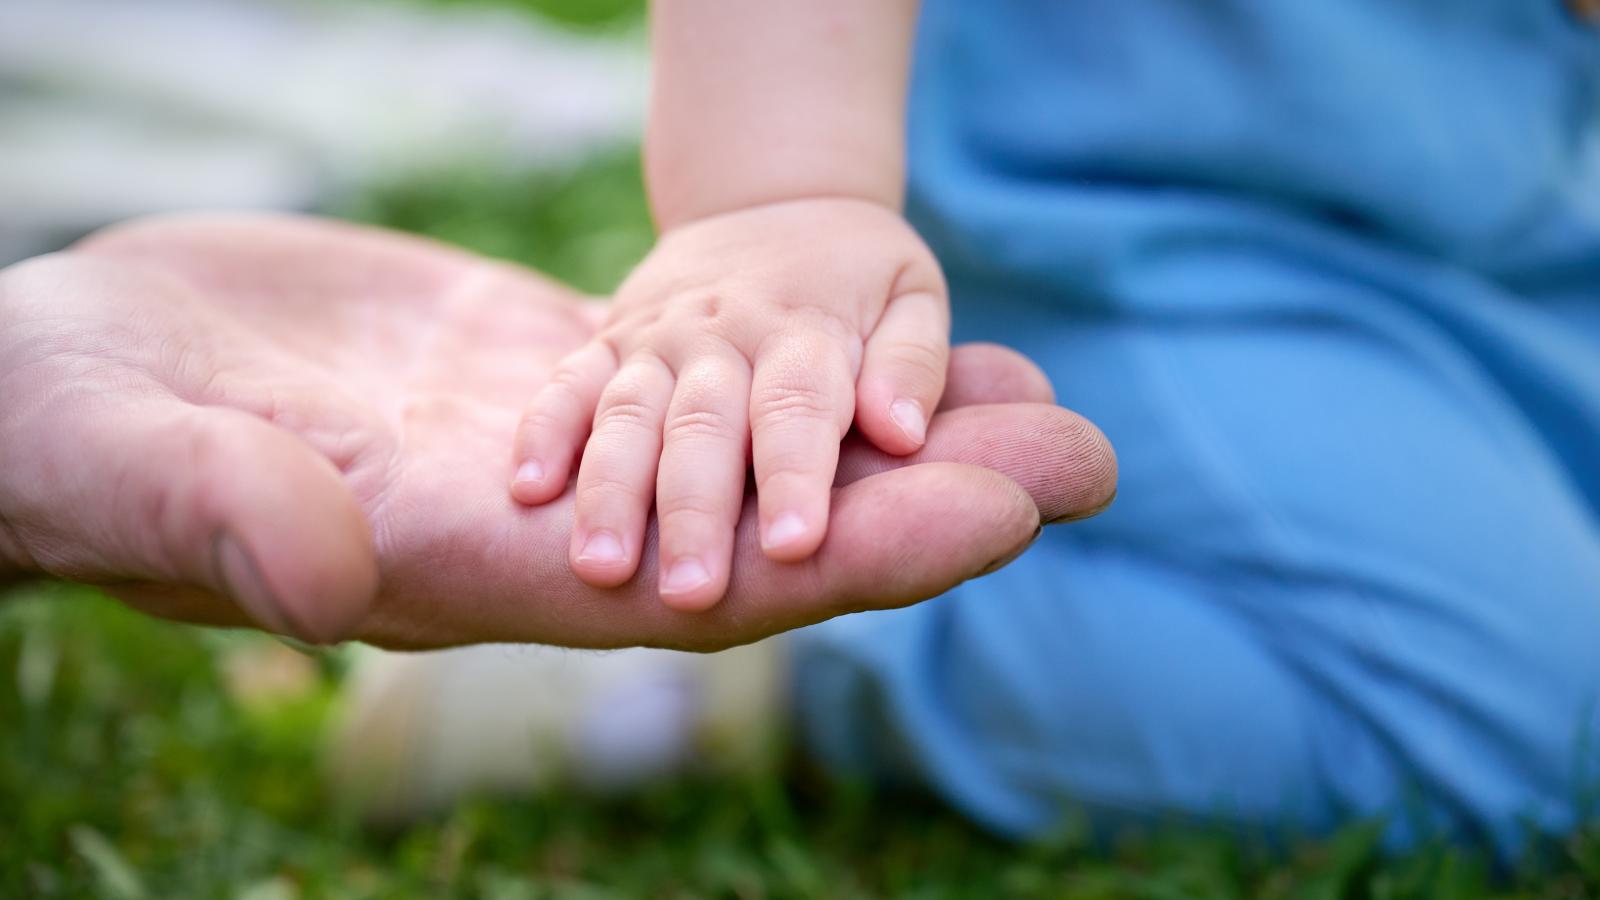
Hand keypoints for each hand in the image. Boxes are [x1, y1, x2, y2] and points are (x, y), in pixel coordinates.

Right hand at [0, 214, 1114, 650]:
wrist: (64, 376)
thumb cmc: (63, 434)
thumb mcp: (126, 465)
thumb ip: (227, 520)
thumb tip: (333, 569)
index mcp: (475, 570)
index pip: (707, 586)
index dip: (859, 556)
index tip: (1004, 514)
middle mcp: (549, 534)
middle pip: (779, 528)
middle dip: (932, 500)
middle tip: (1093, 454)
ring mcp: (559, 457)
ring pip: (765, 452)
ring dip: (903, 428)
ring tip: (1050, 393)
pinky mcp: (541, 381)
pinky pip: (711, 383)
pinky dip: (812, 369)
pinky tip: (900, 340)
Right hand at [510, 198, 947, 610]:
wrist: (775, 200)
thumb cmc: (857, 275)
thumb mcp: (911, 297)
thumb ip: (910, 366)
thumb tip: (903, 432)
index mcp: (805, 331)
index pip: (797, 408)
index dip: (794, 476)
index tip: (793, 546)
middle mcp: (723, 336)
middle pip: (704, 427)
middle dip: (694, 512)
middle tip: (690, 595)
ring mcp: (658, 338)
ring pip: (628, 414)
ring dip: (610, 491)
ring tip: (599, 567)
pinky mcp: (610, 341)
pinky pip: (570, 383)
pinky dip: (545, 430)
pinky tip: (527, 490)